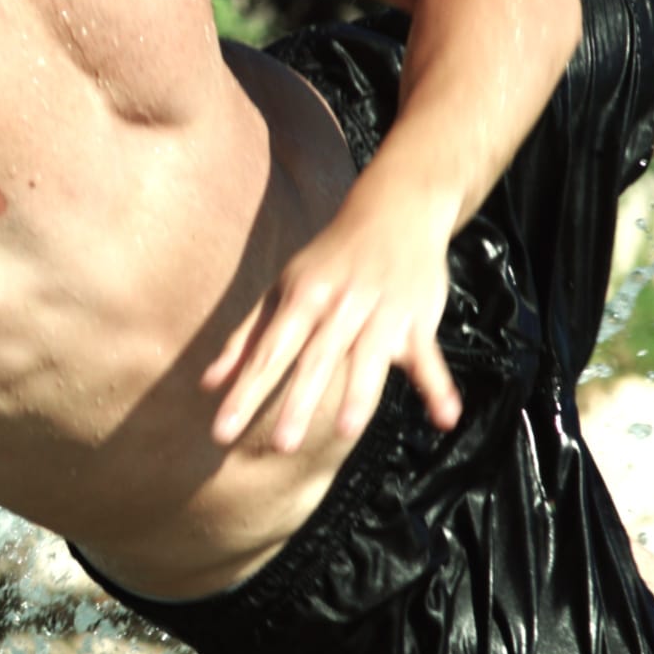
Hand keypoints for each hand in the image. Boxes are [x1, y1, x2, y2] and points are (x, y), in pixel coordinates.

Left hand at [202, 194, 461, 451]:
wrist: (395, 208)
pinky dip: (438, 386)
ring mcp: (382, 311)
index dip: (245, 391)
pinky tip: (445, 418)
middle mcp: (340, 305)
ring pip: (370, 358)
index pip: (269, 352)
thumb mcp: (282, 288)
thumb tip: (208, 383)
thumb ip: (247, 338)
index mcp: (302, 297)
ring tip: (344, 432)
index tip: (221, 432)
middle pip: (316, 358)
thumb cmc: (329, 258)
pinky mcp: (418, 318)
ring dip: (359, 394)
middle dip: (298, 401)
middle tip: (279, 446)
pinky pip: (429, 357)